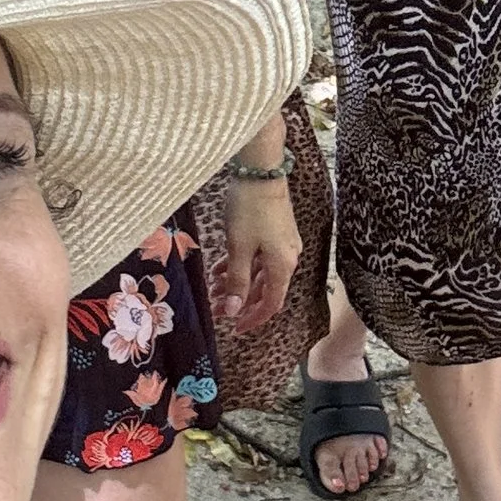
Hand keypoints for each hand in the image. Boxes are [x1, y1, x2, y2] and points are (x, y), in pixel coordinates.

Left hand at [216, 177, 299, 332]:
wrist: (261, 171)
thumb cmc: (250, 209)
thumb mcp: (239, 248)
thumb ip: (237, 281)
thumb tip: (233, 310)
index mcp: (282, 265)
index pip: (271, 304)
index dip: (253, 319)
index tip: (234, 329)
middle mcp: (287, 258)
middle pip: (264, 290)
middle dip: (239, 301)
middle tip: (216, 309)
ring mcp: (282, 244)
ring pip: (259, 273)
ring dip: (236, 282)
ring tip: (212, 288)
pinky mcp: (275, 232)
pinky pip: (258, 257)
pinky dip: (240, 265)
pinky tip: (219, 268)